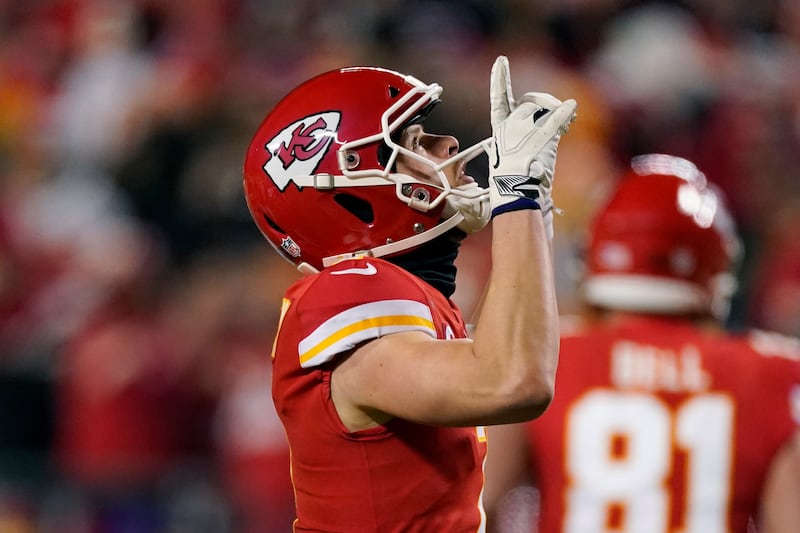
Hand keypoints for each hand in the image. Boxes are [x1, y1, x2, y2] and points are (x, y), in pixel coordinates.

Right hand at [487, 56, 576, 226]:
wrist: (515, 192)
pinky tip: (573, 106)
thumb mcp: (509, 154)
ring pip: (546, 110)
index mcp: (500, 128)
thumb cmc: (513, 179)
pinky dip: (565, 113)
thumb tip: (545, 128)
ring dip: (558, 112)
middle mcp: (511, 124)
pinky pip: (555, 121)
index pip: (498, 99)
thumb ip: (521, 137)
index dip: (499, 79)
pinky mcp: (542, 138)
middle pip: (531, 103)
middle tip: (559, 112)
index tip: (501, 61)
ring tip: (568, 123)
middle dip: (546, 105)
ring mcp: (526, 129)